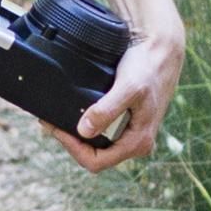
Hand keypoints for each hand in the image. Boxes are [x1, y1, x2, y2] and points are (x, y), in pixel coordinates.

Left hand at [61, 19, 184, 170]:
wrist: (161, 49)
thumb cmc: (148, 67)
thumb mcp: (128, 88)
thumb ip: (107, 110)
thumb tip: (84, 131)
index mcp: (138, 143)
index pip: (97, 161)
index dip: (73, 148)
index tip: (56, 128)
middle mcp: (136, 143)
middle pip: (94, 155)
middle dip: (71, 141)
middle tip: (50, 122)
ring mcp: (131, 133)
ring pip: (96, 144)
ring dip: (76, 134)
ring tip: (56, 117)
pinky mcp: (126, 121)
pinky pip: (101, 131)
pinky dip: (84, 124)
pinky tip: (73, 112)